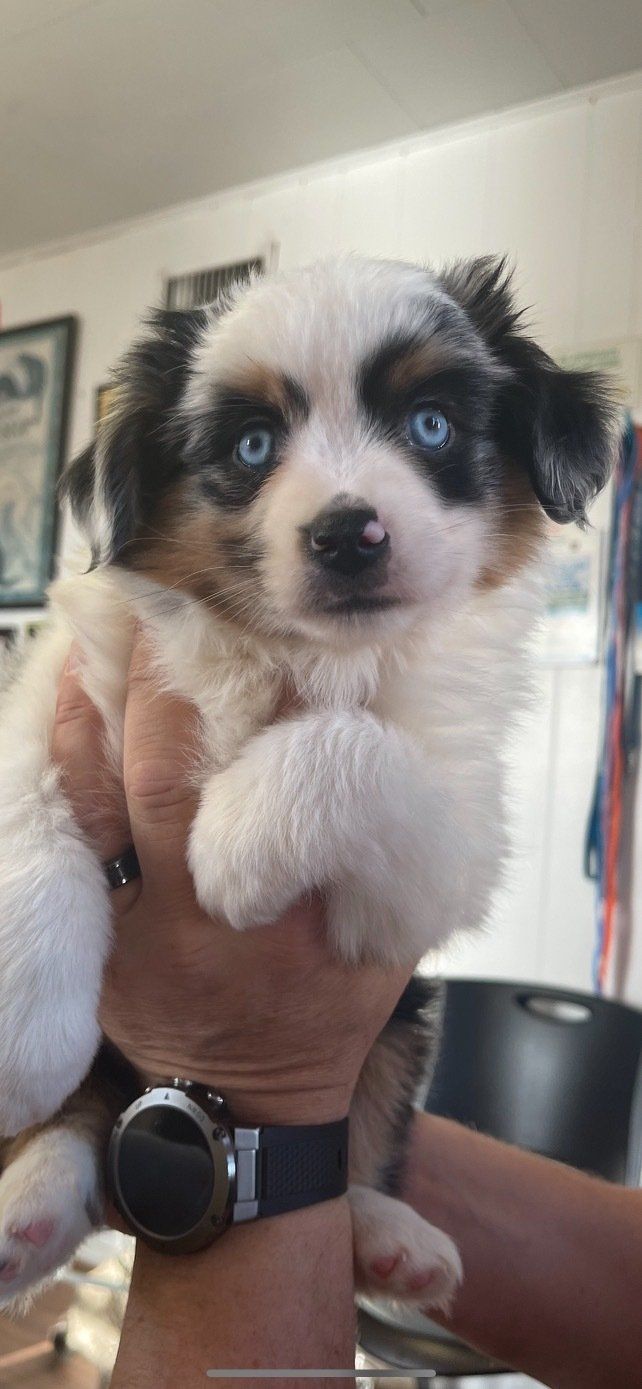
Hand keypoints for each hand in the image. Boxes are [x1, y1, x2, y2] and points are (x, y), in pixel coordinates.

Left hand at [52, 631, 412, 1124]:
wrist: (242, 1110)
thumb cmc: (323, 1016)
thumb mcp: (382, 949)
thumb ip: (380, 857)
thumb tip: (380, 745)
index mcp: (279, 918)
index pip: (275, 794)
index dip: (272, 711)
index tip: (278, 641)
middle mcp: (193, 917)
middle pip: (164, 780)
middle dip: (165, 685)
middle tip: (168, 598)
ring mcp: (127, 924)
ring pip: (97, 797)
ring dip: (98, 704)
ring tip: (105, 620)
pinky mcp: (91, 928)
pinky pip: (68, 828)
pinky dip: (65, 753)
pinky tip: (69, 692)